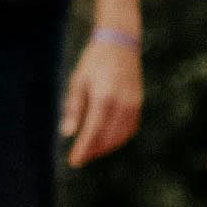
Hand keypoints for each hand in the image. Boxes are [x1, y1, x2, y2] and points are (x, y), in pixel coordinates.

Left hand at [63, 30, 144, 166]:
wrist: (119, 44)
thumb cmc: (94, 63)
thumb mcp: (78, 82)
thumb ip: (74, 108)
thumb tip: (68, 133)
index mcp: (104, 97)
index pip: (93, 131)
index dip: (84, 149)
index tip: (74, 161)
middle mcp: (122, 103)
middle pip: (107, 137)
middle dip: (93, 151)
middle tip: (80, 157)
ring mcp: (133, 104)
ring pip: (120, 136)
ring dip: (105, 147)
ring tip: (91, 151)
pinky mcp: (138, 103)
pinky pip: (129, 128)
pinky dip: (118, 138)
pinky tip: (106, 141)